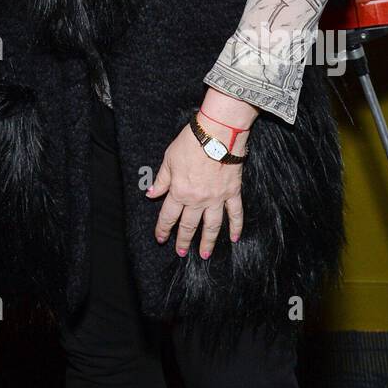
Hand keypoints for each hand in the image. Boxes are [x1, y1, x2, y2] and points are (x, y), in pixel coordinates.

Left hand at [146, 122, 244, 258]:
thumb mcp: (169, 159)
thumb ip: (161, 180)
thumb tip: (151, 194)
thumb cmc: (190, 143)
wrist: (217, 133)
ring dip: (208, 242)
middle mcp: (197, 200)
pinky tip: (235, 238)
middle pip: (189, 225)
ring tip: (205, 254)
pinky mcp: (232, 192)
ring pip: (212, 226)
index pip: (168, 216)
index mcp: (179, 192)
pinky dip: (236, 227)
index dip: (163, 229)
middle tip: (181, 252)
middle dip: (183, 240)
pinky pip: (235, 213)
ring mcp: (217, 198)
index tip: (161, 238)